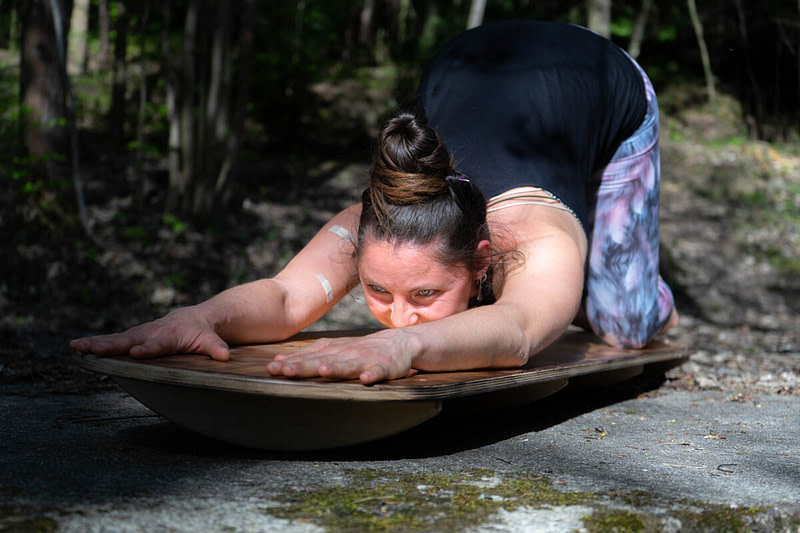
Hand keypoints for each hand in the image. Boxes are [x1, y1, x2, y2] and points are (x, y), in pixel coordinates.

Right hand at [69, 306, 230, 360]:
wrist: (194, 318)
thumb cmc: (202, 332)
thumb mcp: (210, 340)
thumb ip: (215, 348)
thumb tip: (225, 356)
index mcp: (169, 336)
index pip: (157, 344)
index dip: (148, 348)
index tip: (135, 352)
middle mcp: (151, 333)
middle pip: (129, 340)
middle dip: (111, 346)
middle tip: (92, 350)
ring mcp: (140, 334)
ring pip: (116, 339)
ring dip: (95, 344)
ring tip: (75, 347)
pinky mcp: (132, 336)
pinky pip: (112, 340)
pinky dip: (94, 343)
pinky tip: (77, 348)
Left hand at [266, 329, 418, 383]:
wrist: (400, 342)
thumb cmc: (362, 349)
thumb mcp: (334, 349)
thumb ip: (308, 355)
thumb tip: (279, 360)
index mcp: (334, 351)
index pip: (309, 357)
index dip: (291, 362)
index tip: (272, 368)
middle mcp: (347, 354)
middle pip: (323, 360)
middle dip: (304, 366)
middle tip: (285, 370)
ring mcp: (366, 360)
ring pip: (348, 365)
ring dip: (335, 368)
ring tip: (322, 371)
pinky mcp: (385, 367)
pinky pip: (378, 372)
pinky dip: (372, 375)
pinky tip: (365, 380)